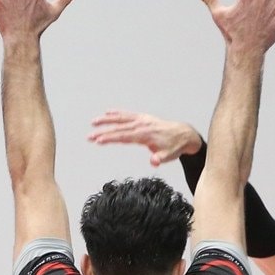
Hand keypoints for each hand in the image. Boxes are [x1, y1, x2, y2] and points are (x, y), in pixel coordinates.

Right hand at [88, 110, 203, 165]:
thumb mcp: (169, 155)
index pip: (124, 136)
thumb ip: (160, 158)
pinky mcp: (143, 118)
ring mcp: (142, 120)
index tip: (98, 141)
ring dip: (107, 120)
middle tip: (89, 136)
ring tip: (93, 122)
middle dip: (103, 132)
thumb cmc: (175, 146)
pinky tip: (108, 112)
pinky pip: (128, 115)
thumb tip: (154, 161)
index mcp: (145, 134)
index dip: (110, 138)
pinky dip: (117, 113)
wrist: (184, 135)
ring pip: (121, 118)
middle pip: (119, 127)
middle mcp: (142, 125)